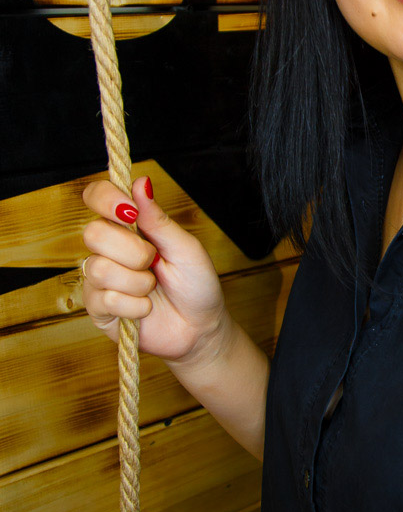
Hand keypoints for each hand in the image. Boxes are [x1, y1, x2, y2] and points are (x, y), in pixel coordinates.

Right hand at [80, 175, 228, 364]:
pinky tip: (147, 308)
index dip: (105, 198)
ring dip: (137, 281)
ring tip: (153, 287)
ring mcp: (100, 280)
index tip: (128, 210)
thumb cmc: (196, 285)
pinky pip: (105, 299)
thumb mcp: (185, 248)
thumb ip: (159, 219)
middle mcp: (109, 249)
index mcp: (128, 226)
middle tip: (154, 261)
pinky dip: (135, 305)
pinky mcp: (99, 310)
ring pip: (97, 268)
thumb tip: (142, 182)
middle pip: (93, 233)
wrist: (201, 328)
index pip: (96, 197)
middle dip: (132, 250)